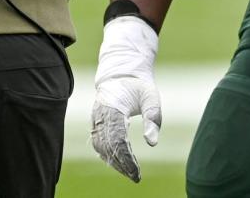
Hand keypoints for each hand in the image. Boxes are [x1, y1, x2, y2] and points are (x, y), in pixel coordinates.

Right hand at [90, 16, 160, 182]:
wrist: (121, 72)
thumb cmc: (139, 85)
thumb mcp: (151, 97)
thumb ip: (153, 118)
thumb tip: (152, 143)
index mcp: (113, 108)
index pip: (118, 141)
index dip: (127, 159)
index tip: (137, 172)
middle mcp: (101, 115)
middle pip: (108, 147)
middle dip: (121, 164)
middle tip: (135, 177)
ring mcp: (96, 118)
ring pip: (100, 147)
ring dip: (113, 161)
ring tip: (129, 172)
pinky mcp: (95, 121)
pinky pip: (97, 142)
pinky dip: (106, 154)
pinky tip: (118, 163)